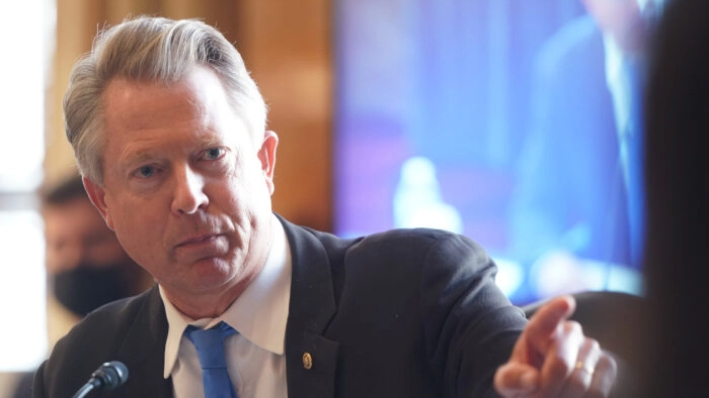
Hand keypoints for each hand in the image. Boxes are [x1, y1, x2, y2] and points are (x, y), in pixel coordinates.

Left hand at [494, 296, 616, 396]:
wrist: (548, 388)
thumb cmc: (525, 382)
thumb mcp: (509, 381)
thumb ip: (513, 379)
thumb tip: (533, 380)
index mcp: (539, 330)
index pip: (547, 319)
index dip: (556, 311)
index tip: (565, 303)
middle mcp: (568, 332)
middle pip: (560, 365)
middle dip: (546, 389)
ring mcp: (590, 346)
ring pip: (579, 381)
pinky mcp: (607, 364)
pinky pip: (597, 391)